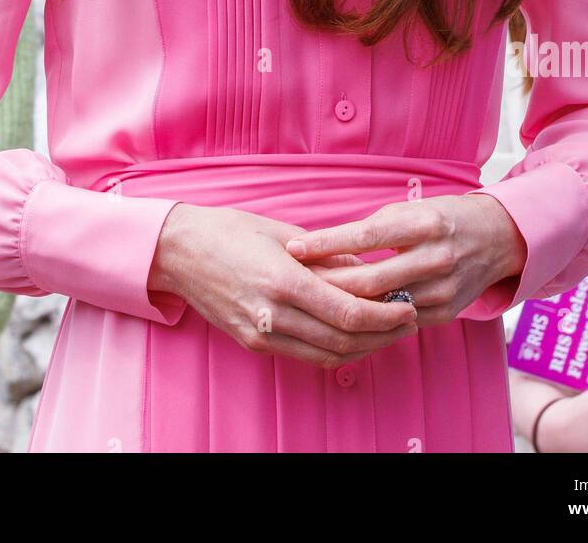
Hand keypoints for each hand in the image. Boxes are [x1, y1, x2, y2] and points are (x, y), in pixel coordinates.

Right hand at [149, 204, 419, 367]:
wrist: (178, 252)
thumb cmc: (229, 231)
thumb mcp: (282, 231)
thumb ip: (326, 256)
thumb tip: (366, 271)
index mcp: (281, 281)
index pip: (347, 312)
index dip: (384, 316)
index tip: (408, 307)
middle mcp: (272, 315)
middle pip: (343, 340)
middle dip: (383, 334)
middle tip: (408, 320)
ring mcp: (261, 335)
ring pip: (328, 356)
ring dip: (365, 348)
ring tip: (389, 331)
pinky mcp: (254, 344)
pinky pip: (305, 356)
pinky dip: (336, 351)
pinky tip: (353, 337)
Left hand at [282, 193, 527, 325]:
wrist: (495, 238)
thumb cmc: (439, 218)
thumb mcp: (408, 210)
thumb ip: (371, 230)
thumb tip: (321, 246)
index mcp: (424, 223)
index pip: (365, 237)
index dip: (326, 243)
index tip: (294, 247)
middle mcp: (436, 257)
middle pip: (370, 280)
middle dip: (327, 284)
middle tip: (292, 284)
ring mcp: (443, 289)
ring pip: (382, 308)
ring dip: (344, 308)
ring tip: (310, 305)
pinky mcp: (446, 313)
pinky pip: (400, 323)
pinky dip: (371, 322)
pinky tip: (344, 320)